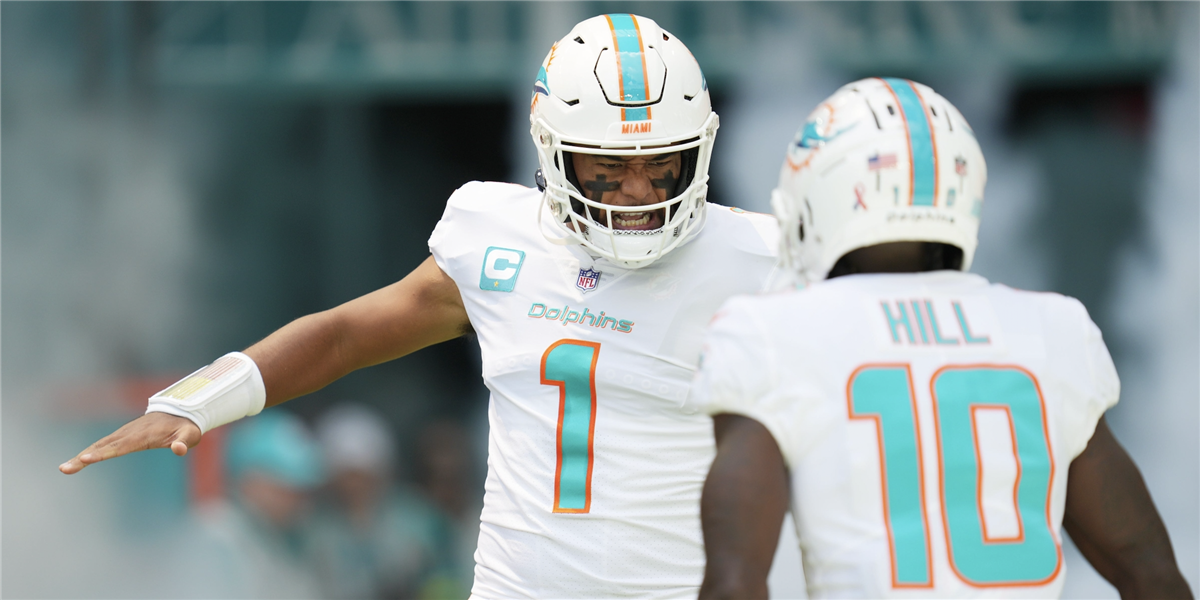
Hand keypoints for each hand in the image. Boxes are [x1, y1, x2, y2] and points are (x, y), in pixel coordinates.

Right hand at [59, 412, 201, 473]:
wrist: (180, 411)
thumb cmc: (185, 426)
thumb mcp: (190, 434)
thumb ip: (184, 442)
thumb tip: (179, 449)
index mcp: (143, 435)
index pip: (120, 446)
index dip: (103, 453)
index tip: (86, 459)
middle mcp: (129, 433)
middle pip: (103, 447)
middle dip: (84, 457)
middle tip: (65, 469)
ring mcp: (124, 433)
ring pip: (99, 445)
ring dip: (82, 456)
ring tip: (64, 468)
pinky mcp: (122, 435)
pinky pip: (103, 444)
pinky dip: (89, 452)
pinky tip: (77, 462)